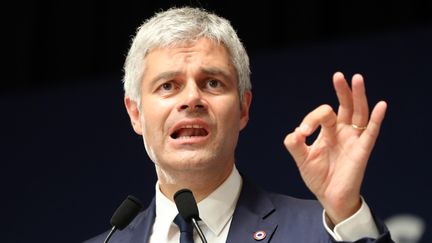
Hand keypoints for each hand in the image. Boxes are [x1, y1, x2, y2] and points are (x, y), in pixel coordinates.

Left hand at [283, 72, 386, 223]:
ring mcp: (353, 139)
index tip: (301, 133)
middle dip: (342, 91)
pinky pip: (371, 132)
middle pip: (345, 106)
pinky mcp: (362, 150)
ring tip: (357, 79)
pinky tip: (380, 105)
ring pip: (359, 113)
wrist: (329, 197)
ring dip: (358, 96)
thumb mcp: (302, 159)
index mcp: (328, 131)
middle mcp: (342, 131)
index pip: (323, 114)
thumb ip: (295, 145)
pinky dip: (377, 119)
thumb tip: (295, 132)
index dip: (311, 120)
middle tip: (339, 75)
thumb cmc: (318, 176)